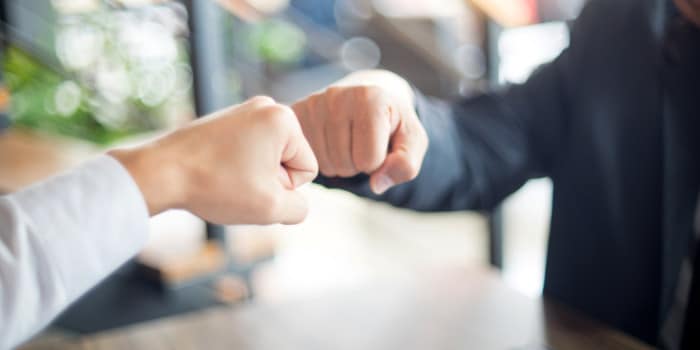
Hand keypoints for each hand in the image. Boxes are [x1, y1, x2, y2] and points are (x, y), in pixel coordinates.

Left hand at [110, 96, 317, 224]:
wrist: (160, 172)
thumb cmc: (217, 186)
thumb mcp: (270, 208)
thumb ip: (299, 208)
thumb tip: (295, 202)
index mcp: (284, 119)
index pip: (307, 170)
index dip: (284, 190)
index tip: (252, 186)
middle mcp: (266, 106)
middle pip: (287, 162)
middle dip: (268, 181)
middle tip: (237, 184)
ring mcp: (243, 110)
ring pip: (266, 160)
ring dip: (252, 177)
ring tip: (224, 179)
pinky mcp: (225, 120)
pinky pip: (247, 153)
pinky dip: (235, 168)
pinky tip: (214, 173)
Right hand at [292, 70, 427, 193]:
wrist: (367, 98)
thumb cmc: (392, 123)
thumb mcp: (412, 141)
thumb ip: (405, 165)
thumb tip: (376, 185)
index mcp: (372, 98)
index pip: (370, 160)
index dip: (378, 162)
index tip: (379, 144)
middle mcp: (338, 95)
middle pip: (345, 163)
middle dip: (357, 164)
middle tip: (361, 144)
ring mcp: (313, 103)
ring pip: (325, 164)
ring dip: (340, 163)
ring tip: (347, 143)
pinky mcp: (296, 113)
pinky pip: (305, 158)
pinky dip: (321, 159)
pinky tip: (330, 142)